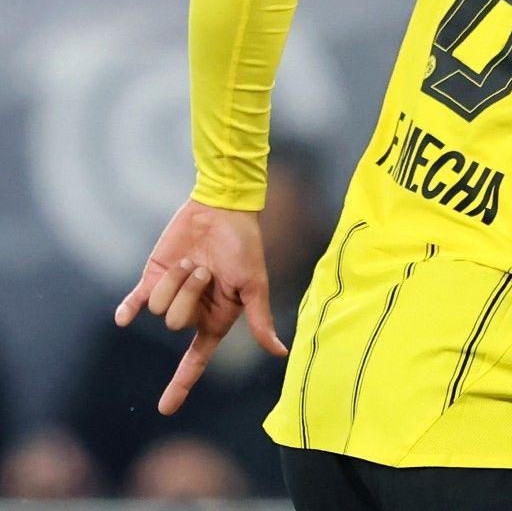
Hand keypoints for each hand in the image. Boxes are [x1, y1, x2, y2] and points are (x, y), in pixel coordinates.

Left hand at [115, 200, 287, 414]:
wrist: (220, 210)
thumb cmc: (245, 246)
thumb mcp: (255, 284)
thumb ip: (259, 319)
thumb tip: (280, 352)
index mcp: (217, 319)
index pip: (196, 359)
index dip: (180, 384)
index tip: (166, 409)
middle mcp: (192, 311)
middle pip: (176, 323)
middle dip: (189, 292)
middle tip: (205, 269)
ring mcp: (170, 295)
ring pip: (157, 308)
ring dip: (174, 280)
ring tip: (192, 260)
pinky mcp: (151, 279)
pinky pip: (133, 303)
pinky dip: (127, 311)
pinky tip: (123, 318)